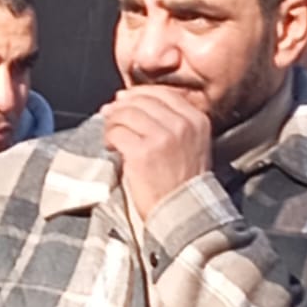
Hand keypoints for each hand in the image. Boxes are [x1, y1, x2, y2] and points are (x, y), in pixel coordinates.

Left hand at [100, 85, 211, 218]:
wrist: (184, 214)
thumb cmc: (183, 181)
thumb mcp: (190, 143)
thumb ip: (169, 119)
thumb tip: (127, 99)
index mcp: (196, 119)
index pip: (161, 92)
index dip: (138, 94)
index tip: (125, 101)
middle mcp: (182, 125)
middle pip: (141, 100)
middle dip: (121, 107)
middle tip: (110, 116)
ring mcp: (162, 138)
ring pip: (126, 113)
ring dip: (112, 122)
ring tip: (112, 135)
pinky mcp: (142, 153)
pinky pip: (117, 132)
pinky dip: (109, 137)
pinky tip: (112, 147)